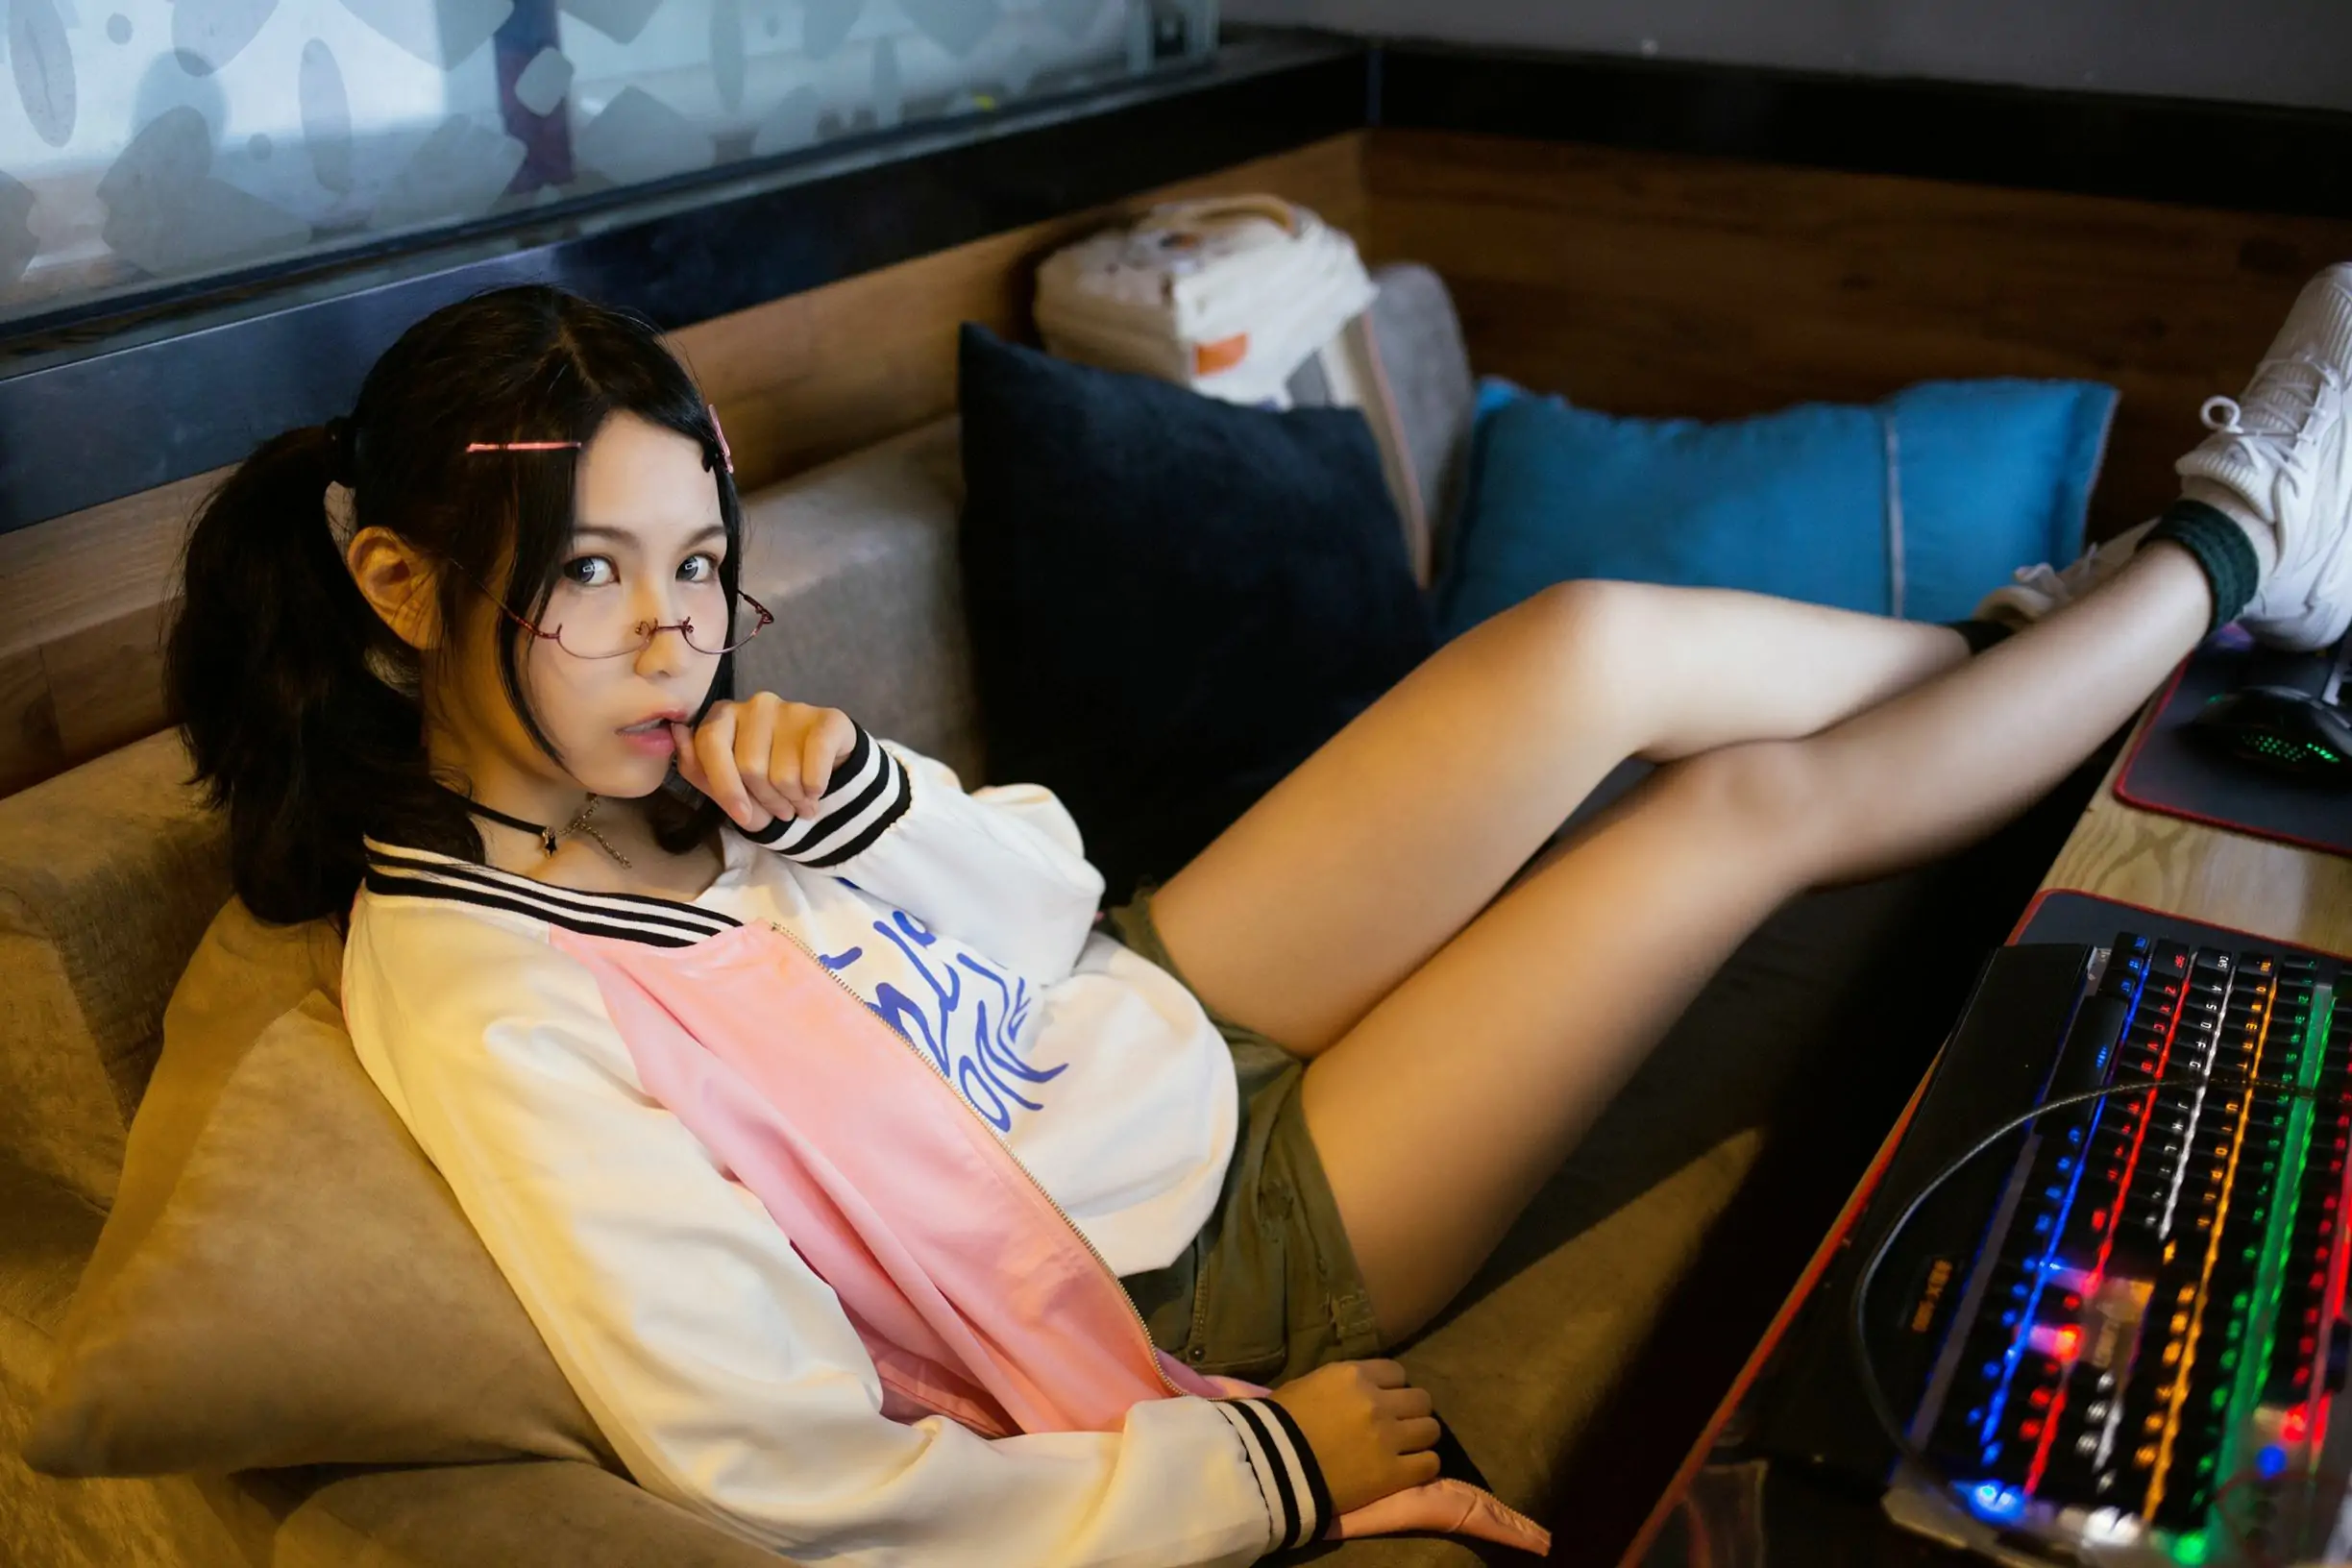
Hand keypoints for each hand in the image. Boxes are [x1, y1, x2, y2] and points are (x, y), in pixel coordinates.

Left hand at [670, 695, 858, 831]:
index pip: (710, 746)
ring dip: (793, 801)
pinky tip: (816, 792)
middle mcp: (756, 705)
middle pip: (750, 766)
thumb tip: (677, 732)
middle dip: (766, 801)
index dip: (725, 787)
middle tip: (780, 811)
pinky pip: (815, 765)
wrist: (820, 777)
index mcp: (724, 716)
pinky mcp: (828, 719)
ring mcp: (793, 708)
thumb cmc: (765, 782)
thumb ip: (697, 767)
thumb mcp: (727, 787)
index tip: (741, 816)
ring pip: (784, 774)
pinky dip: (814, 789)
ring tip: (798, 803)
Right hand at [1267, 1360, 1440, 1515]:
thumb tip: (1358, 1390)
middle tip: (1398, 1426)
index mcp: (1354, 1375)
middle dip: (1411, 1411)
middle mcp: (1377, 1402)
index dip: (1393, 1387)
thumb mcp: (1309, 1385)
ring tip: (1406, 1448)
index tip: (1384, 1401)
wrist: (1269, 1468)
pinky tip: (1408, 1469)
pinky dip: (1422, 1465)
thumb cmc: (1277, 1424)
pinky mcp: (1393, 1474)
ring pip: (1431, 1429)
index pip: (1398, 1372)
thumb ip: (1342, 1384)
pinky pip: (1429, 1463)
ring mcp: (1388, 1438)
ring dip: (1420, 1437)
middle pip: (1421, 1399)